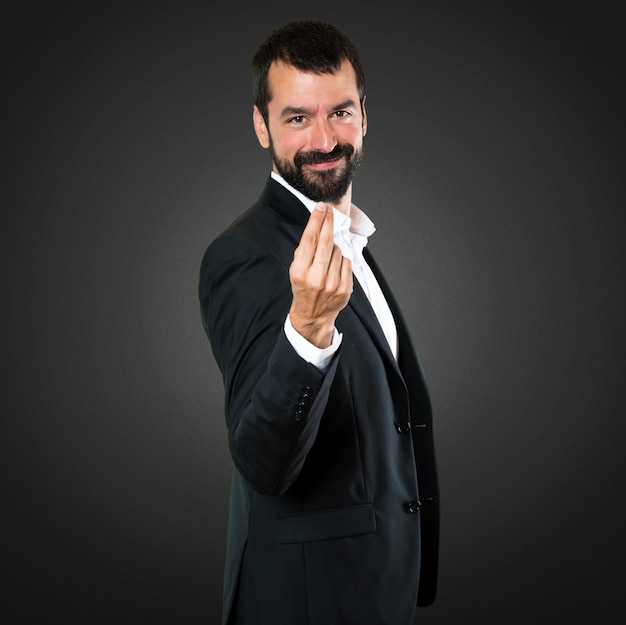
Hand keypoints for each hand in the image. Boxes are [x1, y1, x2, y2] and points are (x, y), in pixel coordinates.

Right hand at [289, 203, 352, 347]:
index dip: (316, 220)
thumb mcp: (296, 270)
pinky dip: (342, 261)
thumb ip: (305, 251)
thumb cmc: (304, 288)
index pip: (310, 240)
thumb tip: (318, 225)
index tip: (321, 208)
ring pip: (338, 251)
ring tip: (326, 260)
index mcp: (300, 272)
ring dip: (334, 249)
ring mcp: (332, 284)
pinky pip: (347, 262)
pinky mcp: (345, 288)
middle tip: (330, 211)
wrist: (313, 315)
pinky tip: (334, 268)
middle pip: (326, 242)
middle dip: (328, 223)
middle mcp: (316, 278)